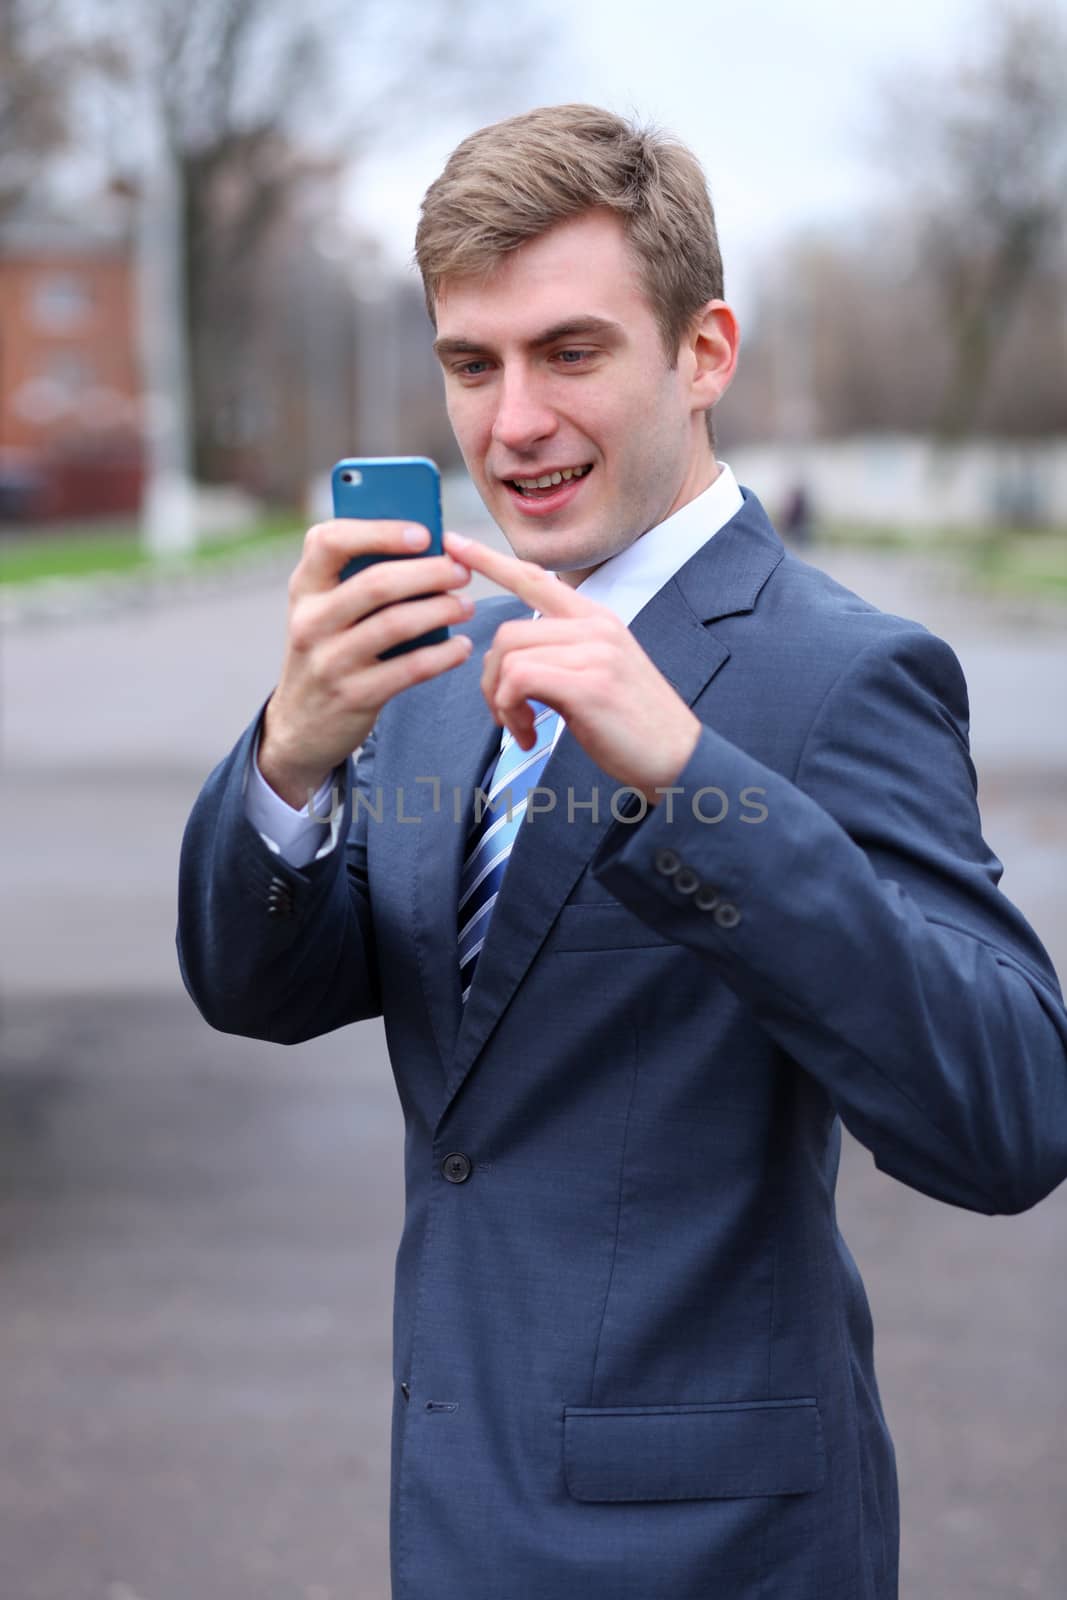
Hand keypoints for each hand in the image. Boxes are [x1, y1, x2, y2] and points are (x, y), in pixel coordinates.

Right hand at [259, 520, 472, 806]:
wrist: (299, 724)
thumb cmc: (329, 650)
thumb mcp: (325, 611)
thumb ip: (360, 579)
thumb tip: (430, 547)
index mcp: (304, 588)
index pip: (329, 540)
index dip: (380, 531)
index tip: (423, 533)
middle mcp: (310, 621)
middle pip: (376, 584)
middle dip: (429, 573)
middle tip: (462, 571)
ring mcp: (329, 661)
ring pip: (396, 624)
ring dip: (441, 611)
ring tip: (467, 606)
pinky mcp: (354, 696)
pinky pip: (409, 669)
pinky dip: (443, 655)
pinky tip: (462, 647)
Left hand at [443, 532, 700, 804]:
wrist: (677, 757)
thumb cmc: (631, 724)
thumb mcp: (596, 673)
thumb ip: (561, 653)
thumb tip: (512, 659)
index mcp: (596, 619)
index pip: (535, 578)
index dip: (490, 560)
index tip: (453, 543)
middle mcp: (595, 626)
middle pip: (506, 633)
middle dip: (491, 681)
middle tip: (506, 716)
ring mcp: (594, 652)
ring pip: (508, 657)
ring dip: (501, 701)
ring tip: (521, 728)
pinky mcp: (589, 683)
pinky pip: (519, 680)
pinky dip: (511, 712)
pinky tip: (529, 735)